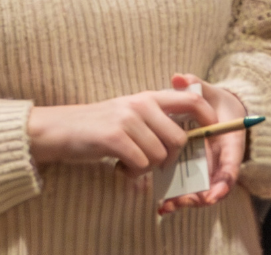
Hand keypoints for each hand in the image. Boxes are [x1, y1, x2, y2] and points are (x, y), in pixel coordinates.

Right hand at [26, 89, 216, 173]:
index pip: (190, 101)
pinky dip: (132, 172)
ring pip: (159, 155)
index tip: (211, 131)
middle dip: (169, 159)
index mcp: (148, 97)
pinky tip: (120, 166)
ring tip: (129, 162)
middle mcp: (142, 104)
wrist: (60, 129)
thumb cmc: (97, 126)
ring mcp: (128, 119)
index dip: (208, 117)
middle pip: (178, 139)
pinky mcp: (115, 137)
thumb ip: (154, 119)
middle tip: (150, 162)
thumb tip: (183, 137)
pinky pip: (140, 163)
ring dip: (146, 168)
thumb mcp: (129, 113)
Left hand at [157, 73, 247, 213]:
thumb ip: (196, 84)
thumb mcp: (208, 91)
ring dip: (185, 201)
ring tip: (167, 205)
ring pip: (199, 190)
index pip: (231, 165)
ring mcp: (208, 168)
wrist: (221, 110)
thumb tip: (179, 78)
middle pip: (214, 186)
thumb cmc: (216, 102)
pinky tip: (162, 206)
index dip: (223, 182)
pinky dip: (176, 199)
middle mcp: (220, 159)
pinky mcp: (194, 171)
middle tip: (183, 201)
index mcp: (229, 142)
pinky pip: (187, 188)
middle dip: (199, 197)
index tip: (212, 195)